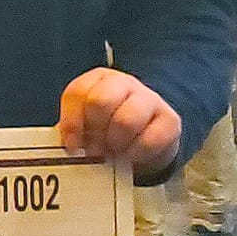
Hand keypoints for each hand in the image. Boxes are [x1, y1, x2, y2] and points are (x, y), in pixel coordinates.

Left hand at [58, 69, 180, 175]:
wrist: (150, 133)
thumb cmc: (111, 128)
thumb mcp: (89, 123)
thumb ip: (76, 129)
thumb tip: (66, 147)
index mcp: (97, 80)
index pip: (77, 93)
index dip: (71, 123)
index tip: (72, 146)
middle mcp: (124, 84)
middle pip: (100, 102)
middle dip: (94, 131)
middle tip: (95, 149)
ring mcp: (149, 98)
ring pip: (126, 120)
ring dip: (115, 143)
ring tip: (113, 152)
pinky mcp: (170, 120)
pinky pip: (149, 140)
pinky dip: (136, 154)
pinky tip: (131, 155)